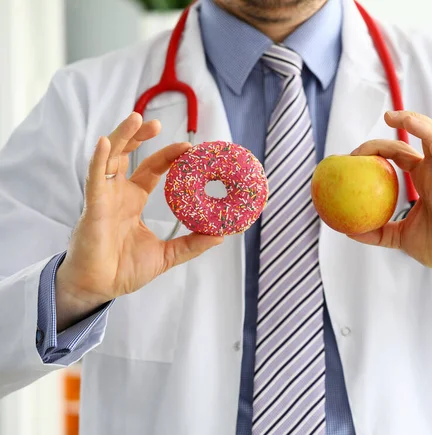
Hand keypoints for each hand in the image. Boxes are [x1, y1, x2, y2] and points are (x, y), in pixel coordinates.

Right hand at [55, 113, 222, 330]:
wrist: (100, 288)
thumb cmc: (124, 270)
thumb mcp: (166, 255)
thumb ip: (191, 244)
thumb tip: (221, 236)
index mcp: (133, 201)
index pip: (151, 170)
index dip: (167, 156)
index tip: (188, 147)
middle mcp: (118, 194)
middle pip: (128, 156)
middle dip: (142, 137)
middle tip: (159, 124)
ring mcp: (104, 197)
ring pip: (110, 158)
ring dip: (122, 136)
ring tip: (137, 118)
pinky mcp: (92, 206)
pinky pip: (94, 177)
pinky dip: (99, 159)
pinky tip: (105, 141)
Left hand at [350, 111, 431, 286]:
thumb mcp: (398, 238)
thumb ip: (375, 232)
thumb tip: (346, 231)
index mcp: (423, 179)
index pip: (400, 152)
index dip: (379, 147)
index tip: (355, 154)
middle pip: (425, 135)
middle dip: (408, 120)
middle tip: (387, 115)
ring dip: (425, 128)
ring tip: (407, 119)